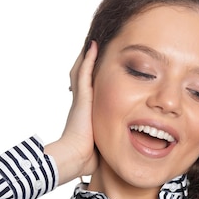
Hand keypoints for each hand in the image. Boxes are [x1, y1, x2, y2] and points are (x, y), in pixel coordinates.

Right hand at [45, 41, 98, 183]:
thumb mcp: (102, 143)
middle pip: (83, 76)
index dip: (93, 77)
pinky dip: (89, 59)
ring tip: (94, 41)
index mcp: (86, 113)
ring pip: (82, 70)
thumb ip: (110, 140)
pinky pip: (85, 73)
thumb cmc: (88, 156)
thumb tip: (123, 147)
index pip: (90, 90)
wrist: (75, 157)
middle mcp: (81, 102)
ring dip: (87, 56)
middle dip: (88, 62)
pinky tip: (93, 46)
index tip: (100, 68)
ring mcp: (80, 98)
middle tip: (93, 47)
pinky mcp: (82, 97)